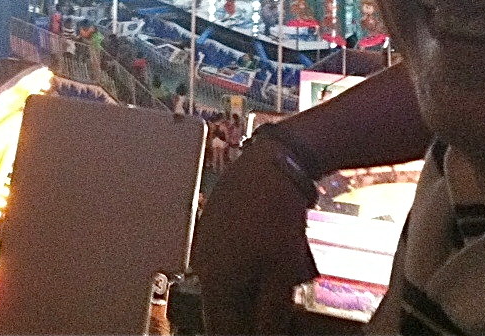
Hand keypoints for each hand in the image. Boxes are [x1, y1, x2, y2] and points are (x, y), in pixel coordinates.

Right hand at [191, 137, 319, 334]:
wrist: (271, 166)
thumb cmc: (276, 215)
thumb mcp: (282, 274)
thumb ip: (271, 314)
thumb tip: (266, 334)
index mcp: (214, 281)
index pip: (220, 330)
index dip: (244, 333)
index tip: (264, 329)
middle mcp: (202, 263)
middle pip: (222, 306)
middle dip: (247, 312)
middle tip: (276, 304)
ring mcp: (206, 241)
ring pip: (225, 281)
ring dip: (248, 288)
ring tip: (279, 275)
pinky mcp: (213, 224)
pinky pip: (227, 257)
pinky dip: (245, 264)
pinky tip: (268, 253)